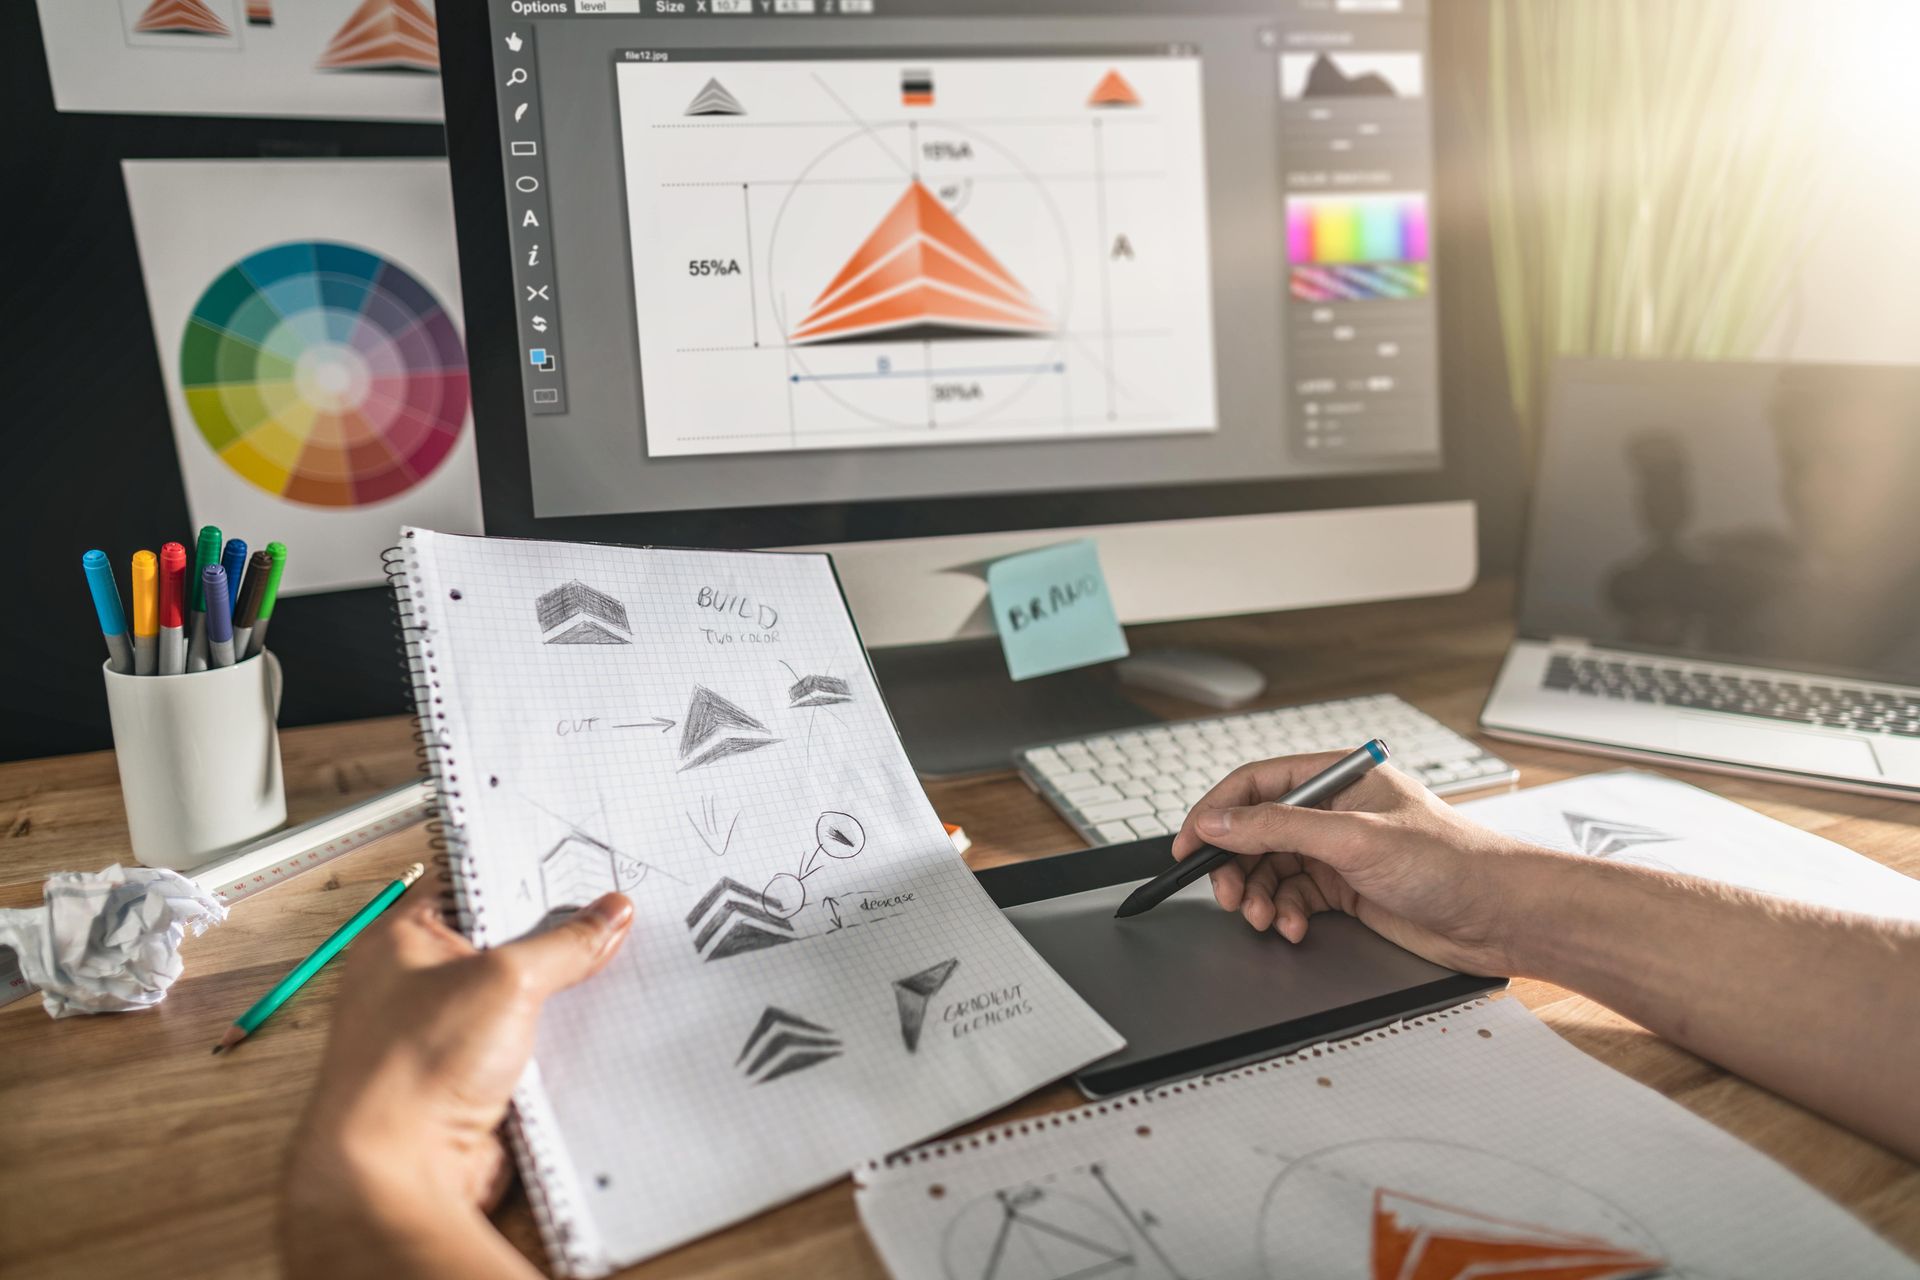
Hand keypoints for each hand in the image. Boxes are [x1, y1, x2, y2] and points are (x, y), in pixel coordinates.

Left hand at [283, 889, 633, 1278]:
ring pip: (520, 1001)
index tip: (584, 876)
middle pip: (504, 946)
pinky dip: (555, 1045)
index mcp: (401, 940)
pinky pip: (526, 1050)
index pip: (473, 886)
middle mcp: (416, 986)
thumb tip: (607, 915)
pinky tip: (588, 1033)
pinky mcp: (469, 1083)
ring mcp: (443, 1037)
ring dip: (557, 999)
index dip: (528, 879)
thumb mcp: (507, 980)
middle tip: (607, 924)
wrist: (399, 1173)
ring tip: (607, 975)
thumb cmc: (410, 1069)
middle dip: (554, 943)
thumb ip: (564, 943)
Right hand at [1172, 753, 1554, 974]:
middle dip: (1237, 866)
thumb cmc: (1452, 862)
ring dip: (1260, 896)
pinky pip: (1295, 898)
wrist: (1501, 917)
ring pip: (1272, 870)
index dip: (1216, 813)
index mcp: (1339, 775)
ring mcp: (1341, 851)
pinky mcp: (1348, 889)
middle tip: (1229, 896)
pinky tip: (1296, 928)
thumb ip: (1277, 828)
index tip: (1187, 845)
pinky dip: (1287, 915)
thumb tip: (1218, 822)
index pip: (1257, 784)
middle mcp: (1335, 810)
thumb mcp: (1353, 839)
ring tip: (1266, 918)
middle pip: (1257, 832)